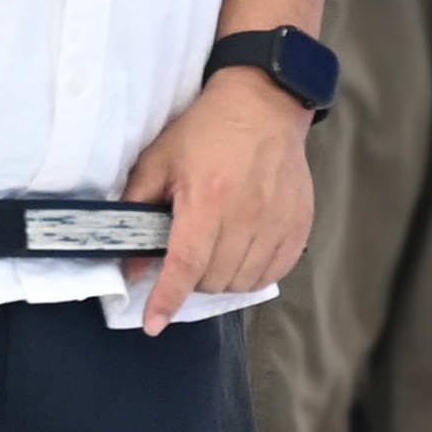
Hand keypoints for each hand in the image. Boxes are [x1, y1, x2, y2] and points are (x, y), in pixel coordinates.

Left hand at [122, 71, 315, 331]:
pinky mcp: (300, 225)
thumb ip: (137, 210)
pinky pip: (275, 272)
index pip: (186, 265)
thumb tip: (131, 261)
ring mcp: (279, 222)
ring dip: (220, 280)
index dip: (167, 299)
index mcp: (209, 200)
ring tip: (209, 255)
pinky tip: (239, 255)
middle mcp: (248, 215)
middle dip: (189, 281)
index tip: (153, 324)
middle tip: (181, 259)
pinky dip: (253, 275)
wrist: (262, 107)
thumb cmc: (204, 132)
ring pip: (243, 281)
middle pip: (214, 279)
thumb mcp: (157, 162)